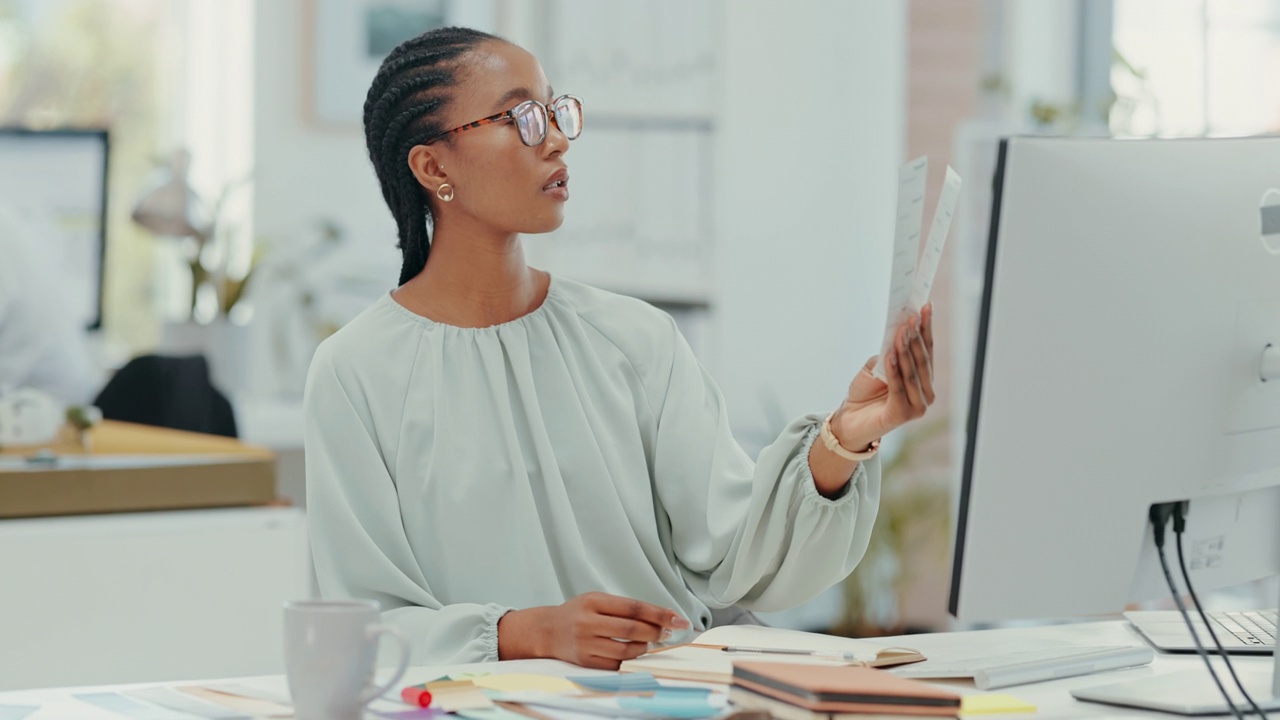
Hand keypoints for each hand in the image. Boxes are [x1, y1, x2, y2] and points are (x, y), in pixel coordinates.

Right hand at [497, 592, 689, 668]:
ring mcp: (585, 643)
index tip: (678, 619)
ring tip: (649, 642)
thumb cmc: (578, 613)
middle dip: (656, 631)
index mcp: (593, 601)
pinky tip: (634, 652)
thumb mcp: (596, 600)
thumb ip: (624, 608)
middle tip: (668, 632)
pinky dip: (630, 659)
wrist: (546, 631)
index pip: (634, 607)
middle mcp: (587, 622)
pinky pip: (616, 664)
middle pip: (632, 629)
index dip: (659, 613)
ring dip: (645, 647)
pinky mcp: (585, 661)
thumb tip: (660, 618)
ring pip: (626, 649)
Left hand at [833, 303, 935, 448]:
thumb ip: (889, 353)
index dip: (926, 328)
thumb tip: (898, 332)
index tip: (925, 306)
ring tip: (901, 331)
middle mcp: (926, 393)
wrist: (849, 420)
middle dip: (916, 336)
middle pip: (923, 359)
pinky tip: (891, 354)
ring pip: (912, 372)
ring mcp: (917, 406)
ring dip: (906, 350)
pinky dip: (894, 370)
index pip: (928, 350)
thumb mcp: (877, 366)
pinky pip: (898, 388)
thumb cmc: (864, 393)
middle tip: (911, 317)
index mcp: (923, 380)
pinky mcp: (902, 415)